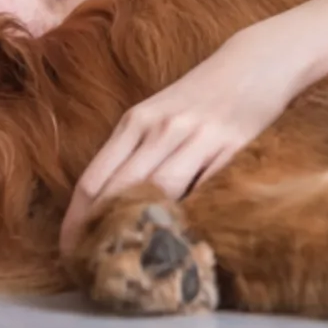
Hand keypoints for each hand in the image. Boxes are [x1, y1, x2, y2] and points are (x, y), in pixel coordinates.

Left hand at [58, 28, 302, 254]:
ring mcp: (197, 137)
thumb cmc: (204, 93)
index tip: (69, 250)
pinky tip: (182, 239)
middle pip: (118, 189)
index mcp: (136, 121)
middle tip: (93, 267)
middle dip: (100, 232)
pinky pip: (205, 188)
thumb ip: (137, 150)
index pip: (93, 179)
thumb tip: (112, 203)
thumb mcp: (161, 113)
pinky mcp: (232, 146)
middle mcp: (160, 128)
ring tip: (132, 260)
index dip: (76, 220)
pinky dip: (191, 215)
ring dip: (142, 227)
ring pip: (158, 189)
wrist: (258, 60)